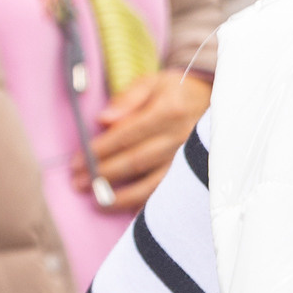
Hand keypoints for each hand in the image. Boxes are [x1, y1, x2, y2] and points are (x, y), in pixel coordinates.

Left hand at [73, 69, 211, 213]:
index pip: (125, 135)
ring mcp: (189, 158)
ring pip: (151, 183)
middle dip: (103, 174)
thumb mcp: (152, 82)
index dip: (99, 151)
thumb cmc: (177, 91)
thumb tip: (103, 120)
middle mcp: (181, 137)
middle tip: (79, 183)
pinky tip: (127, 209)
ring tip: (98, 201)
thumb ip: (127, 99)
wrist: (215, 101)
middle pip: (135, 161)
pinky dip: (146, 203)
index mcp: (168, 111)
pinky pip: (167, 192)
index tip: (76, 162)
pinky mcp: (194, 172)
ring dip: (122, 196)